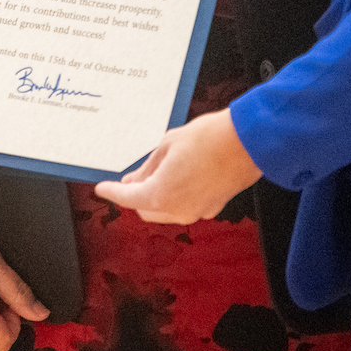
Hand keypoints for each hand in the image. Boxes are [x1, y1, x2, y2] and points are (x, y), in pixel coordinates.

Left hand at [94, 109, 262, 223]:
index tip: (102, 188)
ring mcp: (198, 211)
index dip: (112, 192)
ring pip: (165, 212)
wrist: (248, 142)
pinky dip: (175, 197)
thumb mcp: (167, 146)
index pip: (127, 198)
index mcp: (161, 195)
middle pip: (145, 210)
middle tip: (132, 176)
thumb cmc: (209, 139)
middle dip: (135, 196)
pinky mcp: (213, 207)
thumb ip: (147, 168)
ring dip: (155, 198)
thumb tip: (133, 181)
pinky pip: (185, 207)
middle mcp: (179, 210)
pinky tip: (178, 177)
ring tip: (156, 172)